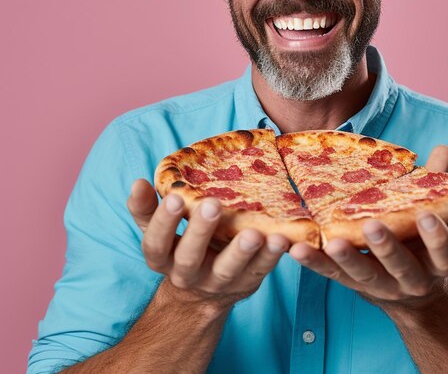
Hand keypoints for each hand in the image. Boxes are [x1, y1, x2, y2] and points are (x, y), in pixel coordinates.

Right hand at [127, 180, 289, 306]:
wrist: (201, 295)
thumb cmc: (181, 246)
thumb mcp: (160, 230)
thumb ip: (148, 208)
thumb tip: (138, 182)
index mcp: (163, 258)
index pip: (156, 243)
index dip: (163, 222)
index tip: (175, 197)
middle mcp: (187, 274)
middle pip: (189, 257)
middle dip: (200, 231)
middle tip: (212, 204)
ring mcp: (218, 282)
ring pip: (227, 270)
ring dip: (242, 251)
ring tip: (255, 233)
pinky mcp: (246, 283)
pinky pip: (260, 271)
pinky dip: (271, 257)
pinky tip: (280, 239)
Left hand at [289, 146, 447, 308]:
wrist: (413, 297)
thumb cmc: (424, 244)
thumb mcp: (439, 219)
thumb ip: (439, 186)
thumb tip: (442, 150)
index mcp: (438, 263)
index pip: (444, 253)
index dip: (437, 237)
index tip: (426, 215)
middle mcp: (412, 280)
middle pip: (400, 266)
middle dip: (386, 247)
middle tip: (372, 226)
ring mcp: (383, 286)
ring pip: (364, 275)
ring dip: (346, 259)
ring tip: (330, 242)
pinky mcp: (353, 286)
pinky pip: (332, 275)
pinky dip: (314, 262)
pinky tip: (297, 248)